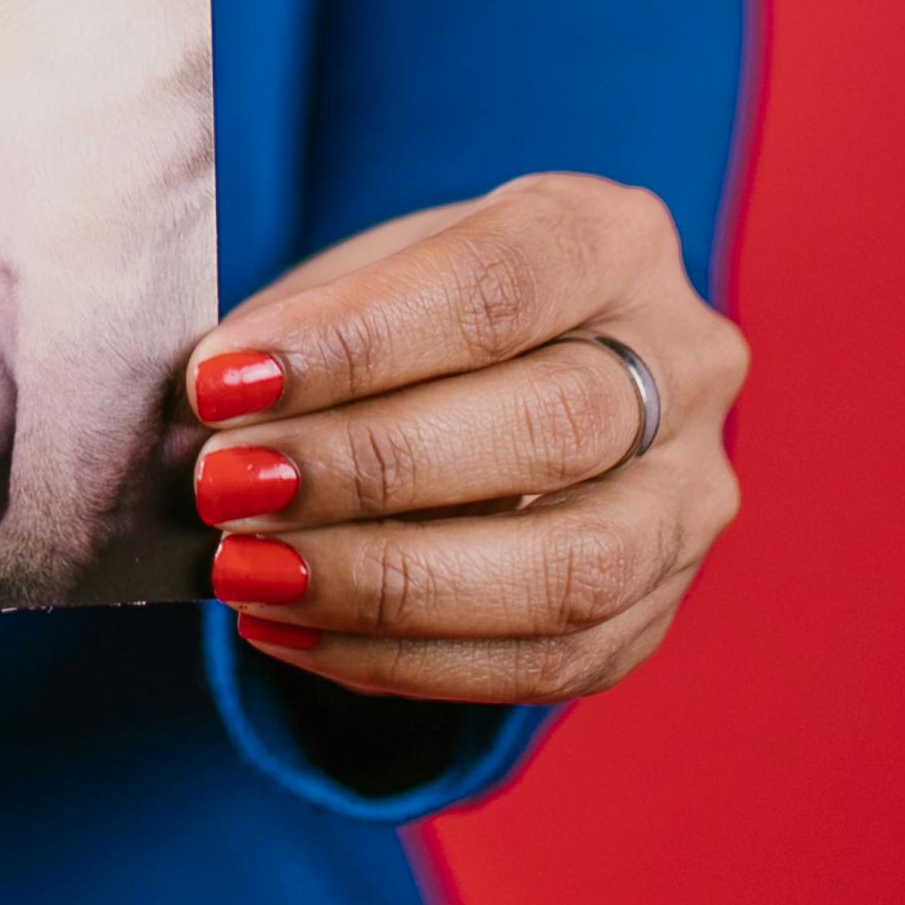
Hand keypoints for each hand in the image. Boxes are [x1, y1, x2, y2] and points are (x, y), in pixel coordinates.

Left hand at [180, 174, 744, 704]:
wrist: (497, 381)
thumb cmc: (415, 317)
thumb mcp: (366, 276)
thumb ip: (308, 331)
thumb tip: (216, 410)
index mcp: (613, 240)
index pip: (496, 284)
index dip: (356, 339)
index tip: (226, 380)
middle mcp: (685, 364)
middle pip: (551, 425)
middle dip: (370, 466)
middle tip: (230, 485)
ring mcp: (688, 498)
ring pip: (571, 569)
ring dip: (389, 583)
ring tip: (251, 573)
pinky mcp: (658, 611)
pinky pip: (549, 664)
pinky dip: (404, 658)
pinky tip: (292, 629)